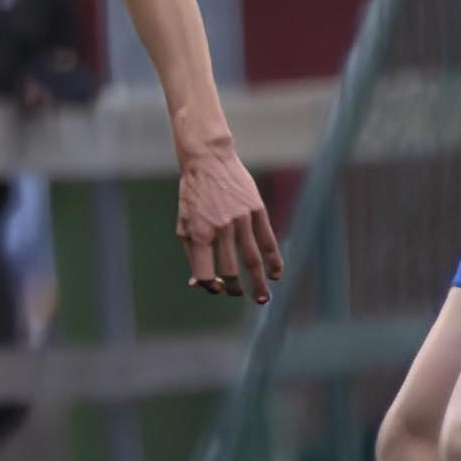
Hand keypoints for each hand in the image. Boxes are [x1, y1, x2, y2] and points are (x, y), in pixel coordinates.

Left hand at [174, 133, 281, 303]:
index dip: (210, 285)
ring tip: (262, 299)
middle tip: (240, 295)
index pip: (205, 271)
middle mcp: (220, 228)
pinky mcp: (257, 210)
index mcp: (198, 233)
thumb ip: (192, 254)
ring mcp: (241, 219)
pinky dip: (274, 261)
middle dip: (236, 287)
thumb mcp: (184, 225)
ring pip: (252, 259)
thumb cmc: (193, 197)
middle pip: (230, 269)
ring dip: (258, 283)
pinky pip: (268, 241)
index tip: (217, 288)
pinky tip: (276, 275)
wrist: (208, 161)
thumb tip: (198, 284)